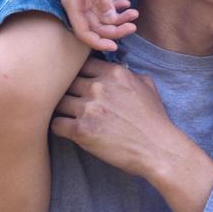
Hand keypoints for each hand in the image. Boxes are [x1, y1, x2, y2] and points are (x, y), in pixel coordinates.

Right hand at [49, 0, 138, 51]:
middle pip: (95, 26)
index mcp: (72, 4)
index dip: (98, 42)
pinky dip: (113, 5)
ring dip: (117, 17)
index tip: (115, 47)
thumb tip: (110, 19)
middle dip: (114, 29)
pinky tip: (126, 3)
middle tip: (134, 25)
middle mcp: (75, 4)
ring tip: (135, 13)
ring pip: (100, 15)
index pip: (83, 32)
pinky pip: (100, 3)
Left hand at [51, 58, 180, 176]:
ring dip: (62, 109)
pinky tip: (66, 130)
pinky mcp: (80, 130)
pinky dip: (59, 127)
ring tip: (67, 116)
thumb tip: (119, 69)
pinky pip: (56, 123)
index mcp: (114, 73)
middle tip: (70, 101)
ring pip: (59, 101)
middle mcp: (99, 86)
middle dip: (68, 91)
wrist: (156, 147)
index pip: (82, 63)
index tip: (80, 83)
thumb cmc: (153, 118)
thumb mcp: (147, 85)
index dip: (79, 73)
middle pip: (67, 81)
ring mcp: (88, 108)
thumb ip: (129, 73)